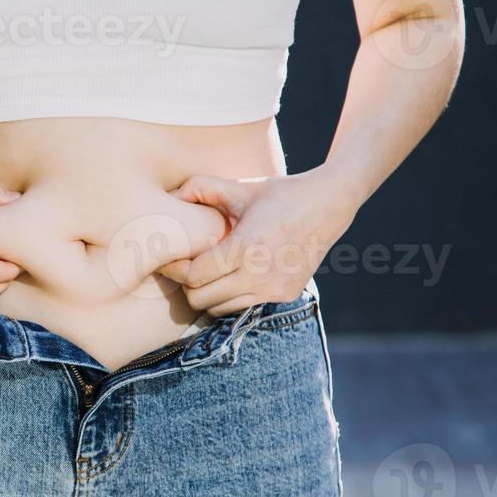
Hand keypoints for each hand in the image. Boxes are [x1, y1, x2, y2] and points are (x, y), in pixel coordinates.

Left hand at [157, 169, 360, 316]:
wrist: (329, 204)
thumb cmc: (279, 194)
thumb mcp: (240, 187)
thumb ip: (200, 187)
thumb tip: (169, 197)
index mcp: (246, 247)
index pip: (194, 276)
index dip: (175, 270)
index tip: (167, 260)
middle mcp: (261, 275)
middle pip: (201, 299)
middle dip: (188, 285)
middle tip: (186, 267)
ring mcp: (274, 289)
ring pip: (219, 310)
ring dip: (207, 294)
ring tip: (206, 273)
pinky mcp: (285, 295)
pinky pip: (242, 307)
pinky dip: (229, 296)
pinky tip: (230, 276)